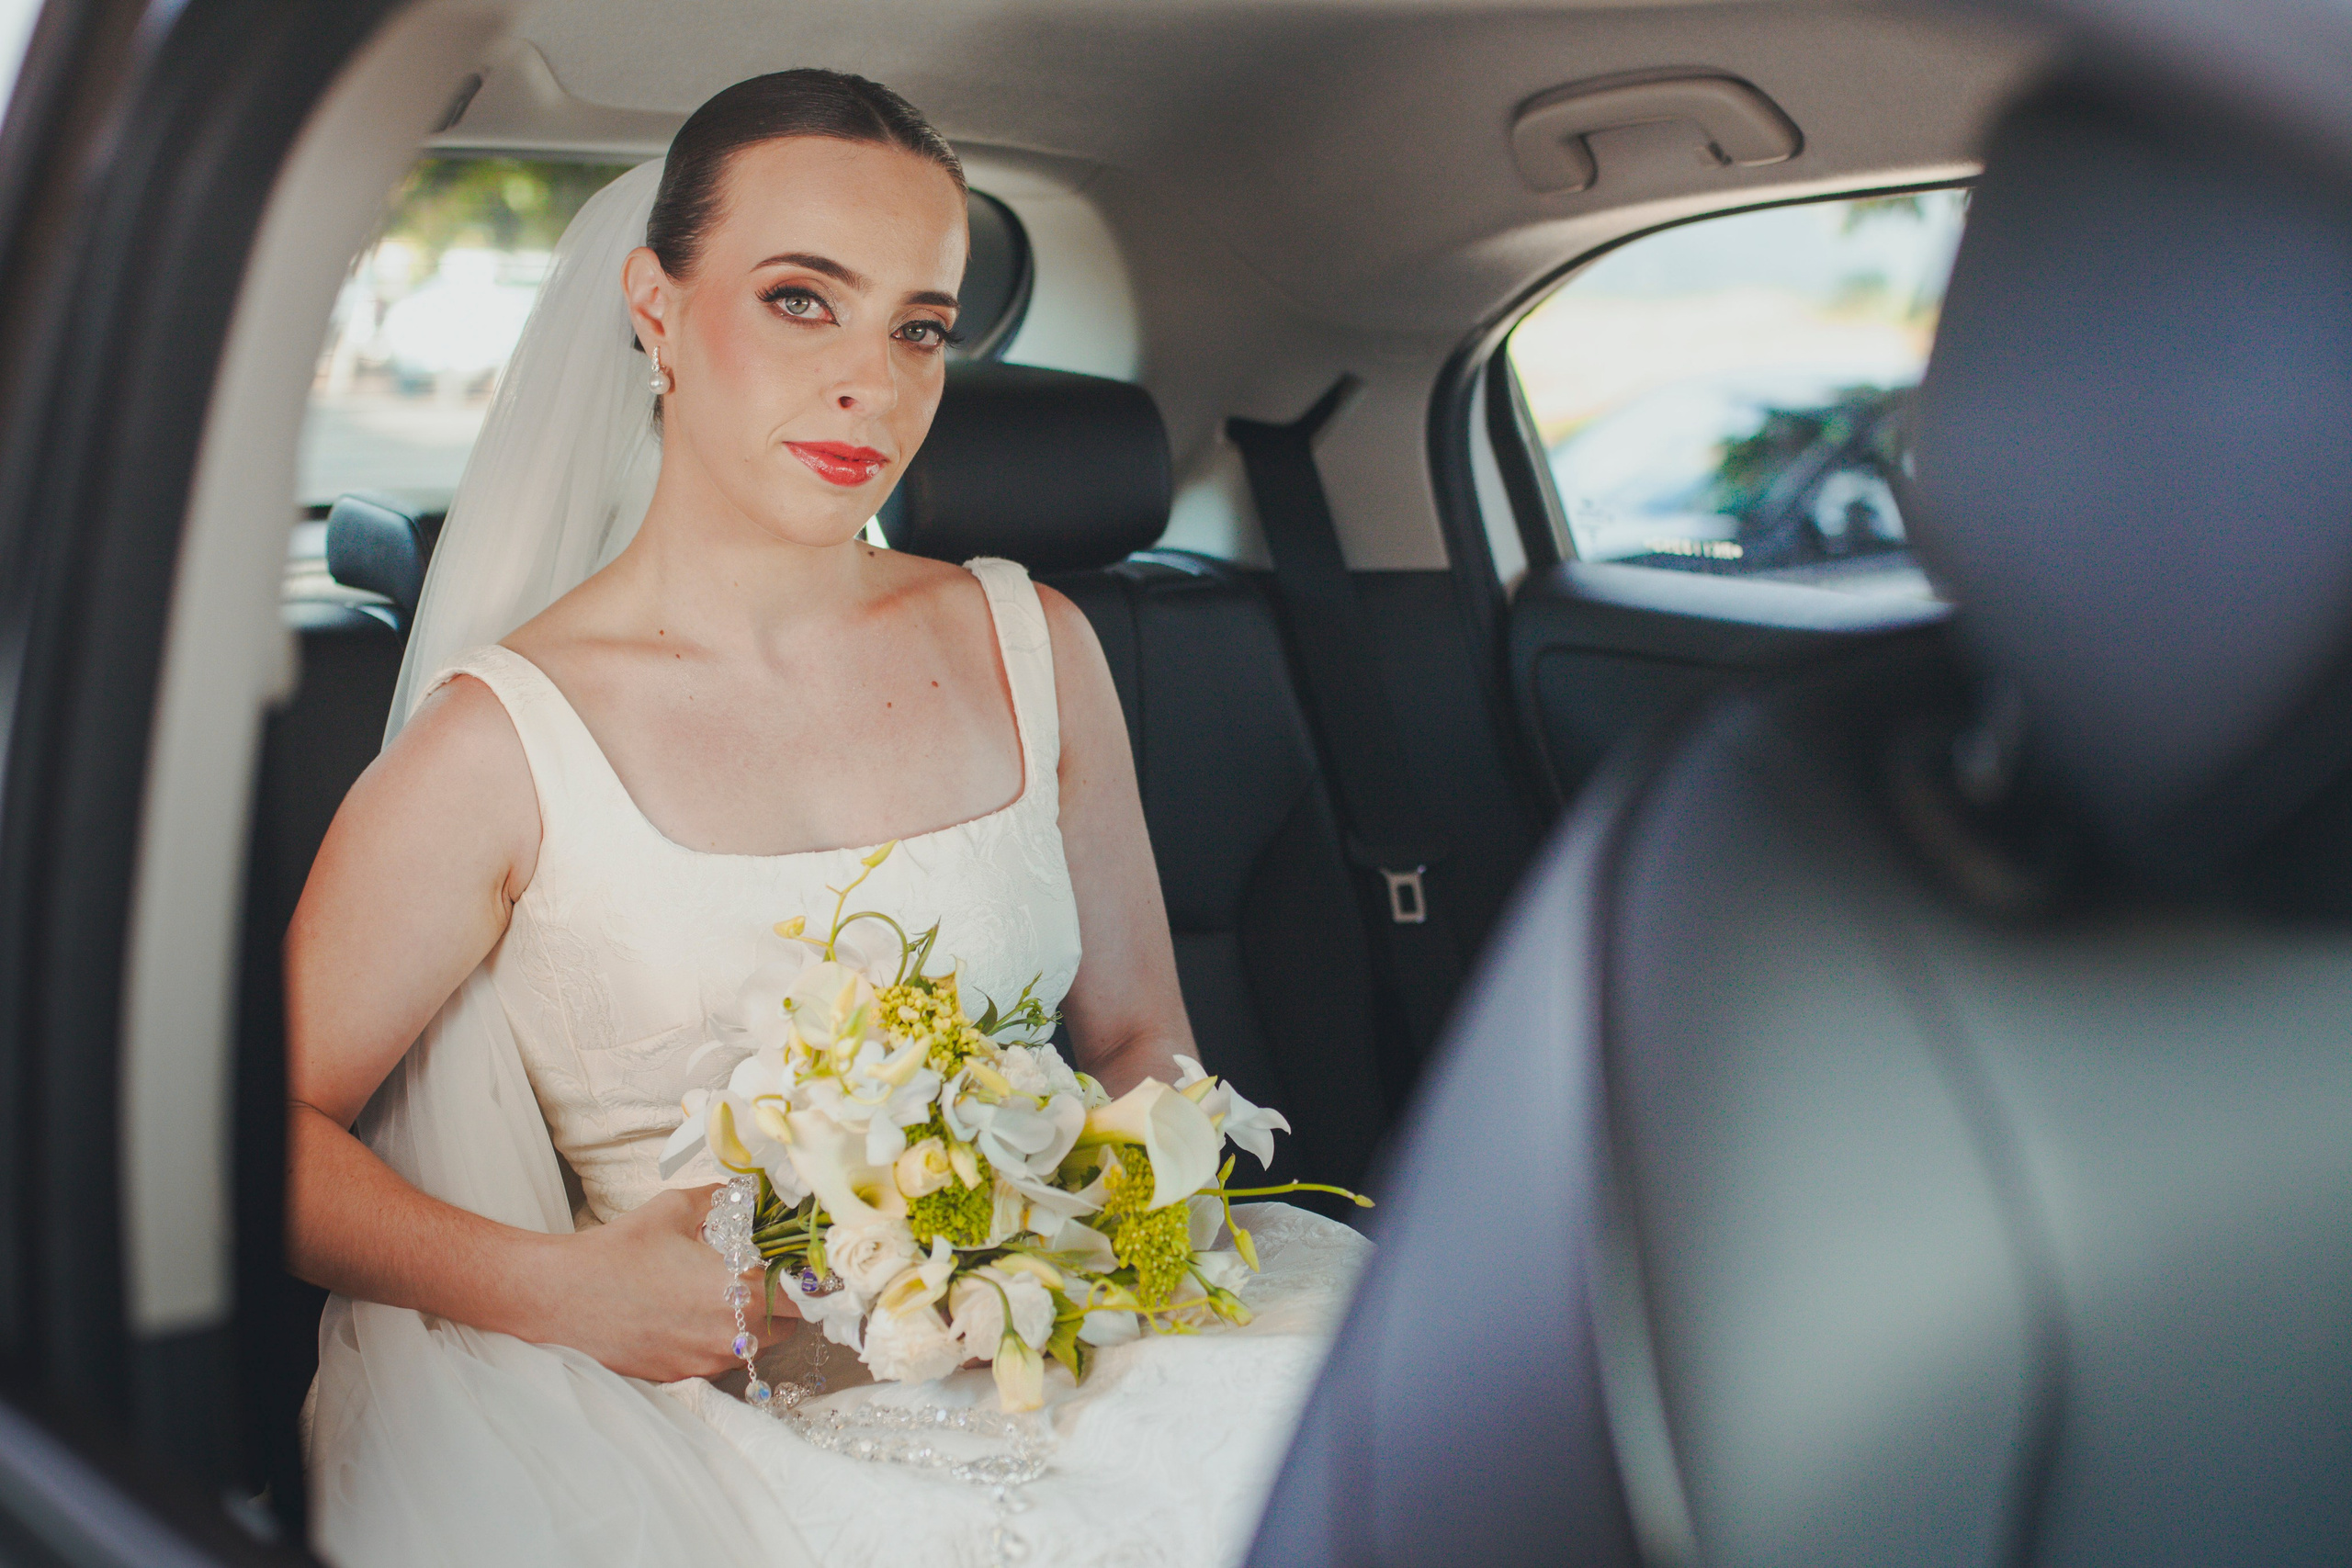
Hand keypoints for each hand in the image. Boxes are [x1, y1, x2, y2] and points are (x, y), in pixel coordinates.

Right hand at [546, 1186, 798, 1381]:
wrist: (558, 1298)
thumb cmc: (618, 1251)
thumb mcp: (675, 1210)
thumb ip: (724, 1200)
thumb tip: (750, 1194)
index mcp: (737, 1291)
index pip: (805, 1297)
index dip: (811, 1282)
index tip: (803, 1266)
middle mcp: (729, 1335)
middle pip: (787, 1327)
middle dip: (784, 1303)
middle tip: (762, 1275)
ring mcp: (704, 1362)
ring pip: (754, 1348)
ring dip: (752, 1325)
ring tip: (721, 1295)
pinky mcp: (680, 1378)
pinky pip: (718, 1362)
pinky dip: (719, 1342)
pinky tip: (691, 1317)